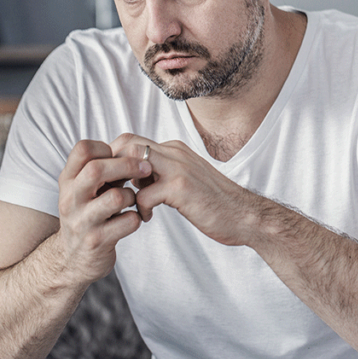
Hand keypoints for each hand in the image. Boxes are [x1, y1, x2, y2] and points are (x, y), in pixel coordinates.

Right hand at [56, 139, 151, 281]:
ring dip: (133, 196)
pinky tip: (133, 219)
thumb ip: (102, 170)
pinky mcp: (97, 241)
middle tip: (147, 169)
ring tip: (134, 201)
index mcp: (68, 180)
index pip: (83, 149)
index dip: (108, 147)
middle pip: (97, 169)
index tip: (122, 156)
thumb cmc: (89, 215)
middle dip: (127, 165)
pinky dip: (137, 218)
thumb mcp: (85, 189)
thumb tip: (134, 146)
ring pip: (116, 197)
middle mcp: (70, 198)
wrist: (74, 259)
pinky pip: (128, 222)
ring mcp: (82, 221)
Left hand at [111, 134, 261, 246]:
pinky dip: (140, 209)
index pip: (132, 140)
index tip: (113, 181)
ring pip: (131, 164)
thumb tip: (133, 177)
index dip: (115, 159)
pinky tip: (148, 217)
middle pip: (126, 143)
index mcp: (175, 149)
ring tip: (126, 204)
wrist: (245, 216)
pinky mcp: (180, 188)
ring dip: (123, 186)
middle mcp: (175, 152)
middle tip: (112, 191)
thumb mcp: (185, 179)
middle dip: (112, 168)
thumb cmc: (214, 203)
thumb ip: (161, 173)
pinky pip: (143, 195)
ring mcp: (178, 168)